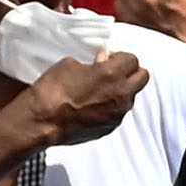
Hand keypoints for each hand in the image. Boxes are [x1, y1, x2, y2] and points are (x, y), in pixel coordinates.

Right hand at [11, 48, 151, 148]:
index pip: (132, 59)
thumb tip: (103, 60)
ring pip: (132, 96)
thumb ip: (93, 62)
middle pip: (143, 77)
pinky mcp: (110, 127)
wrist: (42, 121)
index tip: (108, 59)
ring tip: (101, 90)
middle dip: (130, 72)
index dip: (119, 57)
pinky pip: (119, 112)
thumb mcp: (70, 64)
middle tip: (113, 72)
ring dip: (122, 90)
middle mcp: (121, 94)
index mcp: (112, 74)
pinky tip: (94, 105)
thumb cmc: (52, 89)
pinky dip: (112, 106)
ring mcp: (118, 113)